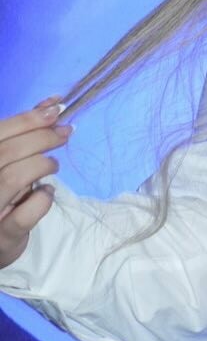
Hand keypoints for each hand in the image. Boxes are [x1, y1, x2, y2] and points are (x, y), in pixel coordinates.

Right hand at [0, 96, 73, 269]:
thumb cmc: (2, 194)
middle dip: (41, 137)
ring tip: (53, 164)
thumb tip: (51, 104)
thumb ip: (24, 134)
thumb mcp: (8, 161)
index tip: (55, 109)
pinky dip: (42, 200)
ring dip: (41, 165)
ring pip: (12, 177)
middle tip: (65, 132)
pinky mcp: (2, 236)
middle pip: (7, 152)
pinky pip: (24, 216)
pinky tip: (48, 192)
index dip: (27, 119)